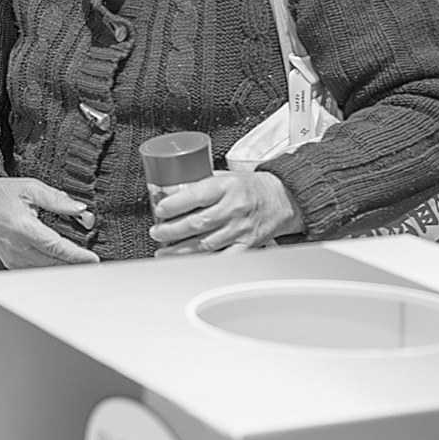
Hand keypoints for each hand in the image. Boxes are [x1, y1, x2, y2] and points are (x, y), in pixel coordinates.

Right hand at [0, 178, 98, 268]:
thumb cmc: (0, 195)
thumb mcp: (30, 188)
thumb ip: (57, 199)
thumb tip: (80, 209)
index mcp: (22, 227)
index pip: (55, 247)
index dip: (77, 255)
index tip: (93, 259)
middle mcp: (17, 247)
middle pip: (54, 263)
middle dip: (76, 263)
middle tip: (93, 261)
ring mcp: (13, 258)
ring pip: (46, 270)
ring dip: (65, 267)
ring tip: (81, 261)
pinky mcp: (11, 264)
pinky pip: (36, 271)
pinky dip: (52, 268)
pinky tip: (62, 262)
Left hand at [150, 163, 301, 255]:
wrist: (282, 199)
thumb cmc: (249, 187)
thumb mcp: (224, 176)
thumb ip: (197, 183)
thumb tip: (165, 191)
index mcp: (227, 186)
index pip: (196, 195)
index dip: (174, 204)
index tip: (159, 210)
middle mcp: (234, 208)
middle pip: (198, 223)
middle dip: (172, 230)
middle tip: (156, 232)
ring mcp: (241, 229)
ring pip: (205, 244)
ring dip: (180, 250)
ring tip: (163, 252)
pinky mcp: (247, 245)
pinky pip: (222, 257)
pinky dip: (202, 262)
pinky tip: (187, 263)